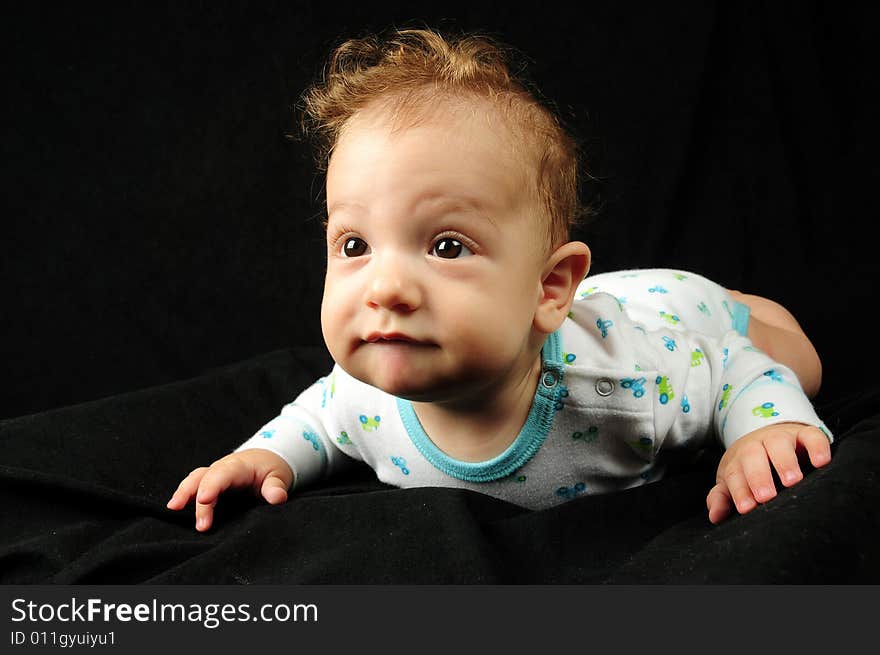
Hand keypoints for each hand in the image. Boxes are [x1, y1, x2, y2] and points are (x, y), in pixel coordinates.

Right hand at [166, 449, 293, 531]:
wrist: (266, 459)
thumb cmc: (271, 469)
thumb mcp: (279, 476)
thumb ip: (276, 487)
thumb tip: (277, 498)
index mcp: (238, 466)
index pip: (222, 474)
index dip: (212, 486)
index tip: (204, 500)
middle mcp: (222, 468)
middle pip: (202, 477)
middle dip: (193, 494)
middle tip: (197, 521)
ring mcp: (214, 475)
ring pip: (194, 480)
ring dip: (184, 494)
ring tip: (172, 509)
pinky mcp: (210, 484)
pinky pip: (194, 486)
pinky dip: (184, 496)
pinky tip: (176, 509)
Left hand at [706, 422, 830, 524]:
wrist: (769, 436)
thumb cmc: (750, 468)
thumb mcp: (733, 481)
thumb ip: (722, 497)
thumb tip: (715, 516)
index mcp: (738, 460)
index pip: (735, 474)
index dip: (739, 490)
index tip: (746, 508)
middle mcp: (758, 446)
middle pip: (753, 456)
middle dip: (758, 476)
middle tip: (766, 496)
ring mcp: (782, 438)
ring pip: (779, 444)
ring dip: (785, 462)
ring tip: (793, 481)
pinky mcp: (805, 434)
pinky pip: (811, 436)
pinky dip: (817, 446)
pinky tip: (821, 462)